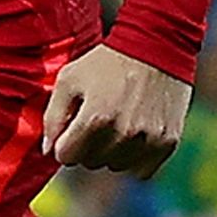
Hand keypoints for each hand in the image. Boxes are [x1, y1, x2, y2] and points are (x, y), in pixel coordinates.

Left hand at [43, 43, 190, 178]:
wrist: (158, 45)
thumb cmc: (106, 61)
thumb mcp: (69, 78)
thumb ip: (52, 116)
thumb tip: (48, 151)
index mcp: (94, 118)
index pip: (65, 157)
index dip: (64, 141)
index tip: (73, 124)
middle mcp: (123, 134)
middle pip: (89, 163)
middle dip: (86, 145)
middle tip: (97, 117)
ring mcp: (148, 140)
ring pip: (115, 167)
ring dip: (110, 152)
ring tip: (116, 121)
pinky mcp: (167, 142)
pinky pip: (141, 171)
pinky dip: (134, 159)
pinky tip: (133, 134)